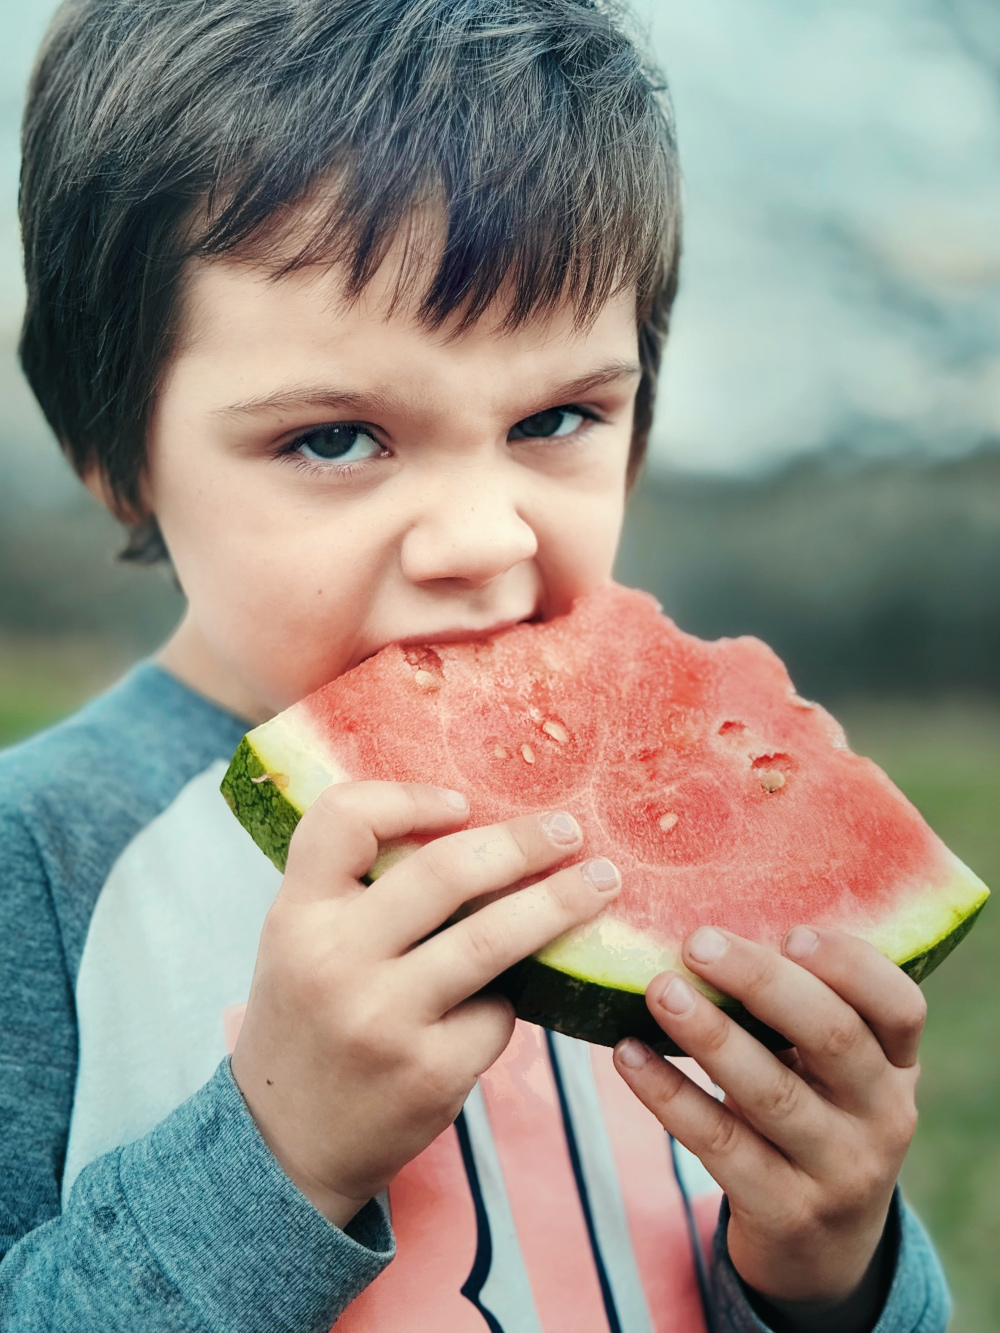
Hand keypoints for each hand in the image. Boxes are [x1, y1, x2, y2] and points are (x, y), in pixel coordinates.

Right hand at [231, 782, 620, 1227]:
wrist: (286, 1147)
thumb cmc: (309, 1022)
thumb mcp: (300, 944)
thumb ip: (355, 889)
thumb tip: (467, 826)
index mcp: (296, 914)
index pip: (344, 819)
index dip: (407, 796)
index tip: (462, 802)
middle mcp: (334, 960)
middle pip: (445, 871)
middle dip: (521, 844)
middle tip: (568, 828)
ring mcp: (384, 1018)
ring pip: (494, 937)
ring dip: (560, 903)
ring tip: (602, 882)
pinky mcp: (429, 1071)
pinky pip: (499, 1012)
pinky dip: (512, 999)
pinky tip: (505, 1002)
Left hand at [613, 926, 924, 1303]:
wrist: (821, 1249)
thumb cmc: (812, 1116)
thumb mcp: (830, 1070)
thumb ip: (799, 1009)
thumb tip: (715, 926)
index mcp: (895, 1065)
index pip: (899, 1005)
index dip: (850, 965)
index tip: (790, 931)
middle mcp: (881, 1116)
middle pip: (832, 1037)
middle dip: (761, 982)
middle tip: (697, 942)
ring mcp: (837, 1169)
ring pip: (772, 1093)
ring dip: (709, 1035)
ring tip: (658, 990)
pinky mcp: (784, 1211)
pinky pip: (720, 1144)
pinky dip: (668, 1095)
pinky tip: (627, 1055)